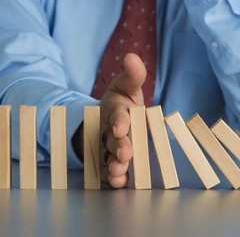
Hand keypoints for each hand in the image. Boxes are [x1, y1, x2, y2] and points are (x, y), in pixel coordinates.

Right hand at [99, 53, 146, 187]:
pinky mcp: (107, 162)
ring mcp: (106, 148)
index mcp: (113, 110)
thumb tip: (132, 56)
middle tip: (125, 153)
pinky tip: (119, 182)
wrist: (108, 121)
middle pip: (111, 139)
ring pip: (108, 157)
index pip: (116, 114)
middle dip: (118, 146)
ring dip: (114, 164)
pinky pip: (107, 171)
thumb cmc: (121, 103)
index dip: (119, 121)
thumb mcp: (126, 86)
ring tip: (119, 170)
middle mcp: (106, 130)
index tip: (121, 127)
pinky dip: (112, 178)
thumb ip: (133, 75)